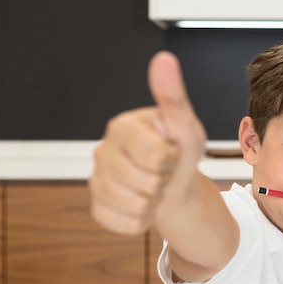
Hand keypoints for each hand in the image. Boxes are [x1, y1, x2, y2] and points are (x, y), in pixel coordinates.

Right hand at [89, 51, 206, 234]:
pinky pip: (124, 223)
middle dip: (163, 181)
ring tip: (155, 188)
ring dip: (154, 202)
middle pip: (144, 182)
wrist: (176, 184)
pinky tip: (143, 204)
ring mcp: (97, 180)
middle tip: (164, 173)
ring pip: (133, 205)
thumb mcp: (185, 126)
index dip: (171, 160)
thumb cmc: (180, 151)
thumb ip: (173, 97)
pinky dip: (141, 220)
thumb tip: (163, 60)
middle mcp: (102, 151)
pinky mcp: (98, 207)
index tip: (171, 153)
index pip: (154, 154)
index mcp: (121, 127)